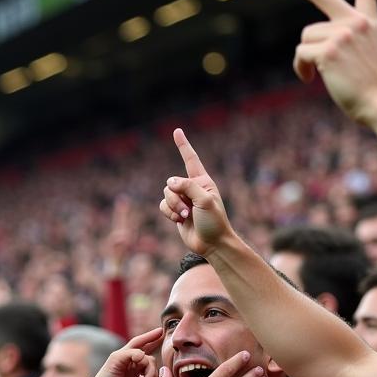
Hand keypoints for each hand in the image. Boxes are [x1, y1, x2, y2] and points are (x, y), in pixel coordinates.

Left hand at [81, 327, 163, 376]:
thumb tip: (145, 356)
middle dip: (151, 365)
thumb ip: (130, 353)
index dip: (150, 336)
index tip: (161, 331)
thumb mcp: (114, 362)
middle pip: (150, 359)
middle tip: (147, 375)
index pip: (139, 343)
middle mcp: (132, 368)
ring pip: (155, 373)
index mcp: (124, 358)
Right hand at [160, 129, 233, 255]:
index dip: (183, 145)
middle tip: (189, 210)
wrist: (212, 244)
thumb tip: (169, 183)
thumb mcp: (204, 200)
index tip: (177, 131)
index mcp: (202, 181)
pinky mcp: (176, 212)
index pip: (191, 159)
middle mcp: (191, 188)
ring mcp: (183, 200)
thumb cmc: (214, 221)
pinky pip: (163, 206)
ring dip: (174, 207)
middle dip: (177, 197)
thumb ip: (187, 186)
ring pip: (166, 195)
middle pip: (172, 183)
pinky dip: (169, 214)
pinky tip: (179, 221)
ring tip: (185, 217)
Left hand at [276, 0, 376, 126]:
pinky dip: (300, 68)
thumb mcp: (371, 59)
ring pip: (306, 37)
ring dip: (305, 57)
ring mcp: (341, 34)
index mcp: (370, 25)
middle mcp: (355, 23)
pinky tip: (309, 80)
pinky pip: (301, 53)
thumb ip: (352, 45)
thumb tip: (317, 51)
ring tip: (313, 74)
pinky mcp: (328, 50)